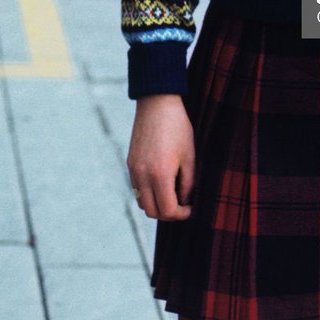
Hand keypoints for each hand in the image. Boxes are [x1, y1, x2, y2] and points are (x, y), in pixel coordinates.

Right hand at [127, 94, 195, 220]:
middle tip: (182, 206)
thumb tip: (184, 201)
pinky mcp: (130, 163)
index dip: (180, 215)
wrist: (157, 104)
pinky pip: (137, 188)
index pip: (167, 210)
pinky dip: (148, 193)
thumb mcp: (189, 156)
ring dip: (156, 204)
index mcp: (160, 174)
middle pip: (152, 211)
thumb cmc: (178, 128)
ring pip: (142, 202)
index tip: (189, 209)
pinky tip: (161, 182)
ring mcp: (134, 170)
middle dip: (168, 213)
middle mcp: (143, 175)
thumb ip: (188, 183)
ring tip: (172, 194)